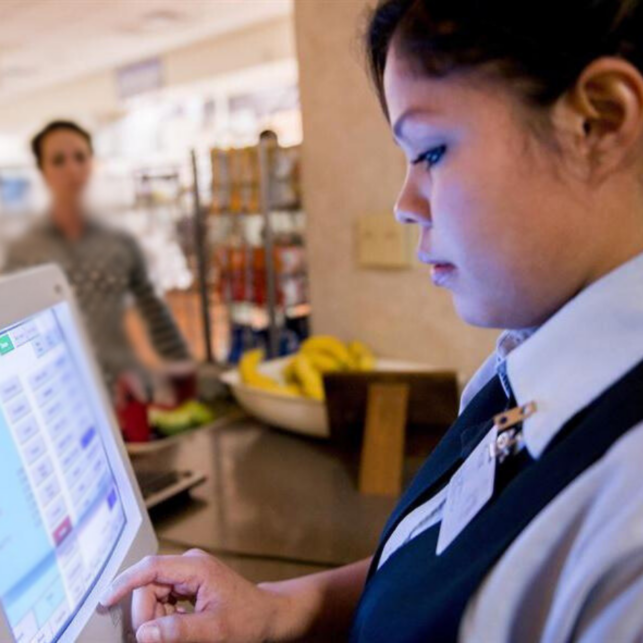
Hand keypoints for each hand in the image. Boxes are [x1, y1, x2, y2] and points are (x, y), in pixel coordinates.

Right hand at [100, 549, 288, 642]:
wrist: (268, 615)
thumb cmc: (248, 620)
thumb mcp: (214, 631)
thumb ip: (178, 631)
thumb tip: (143, 634)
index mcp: (196, 567)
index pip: (151, 568)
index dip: (124, 582)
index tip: (104, 600)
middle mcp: (190, 564)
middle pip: (148, 585)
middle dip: (144, 615)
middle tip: (151, 640)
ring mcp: (189, 573)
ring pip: (153, 594)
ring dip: (154, 618)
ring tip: (172, 635)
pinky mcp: (189, 584)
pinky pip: (163, 599)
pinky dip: (163, 617)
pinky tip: (177, 628)